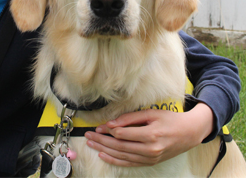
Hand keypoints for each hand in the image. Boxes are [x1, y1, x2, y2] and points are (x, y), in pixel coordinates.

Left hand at [84, 103, 213, 166]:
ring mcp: (150, 158)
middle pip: (119, 146)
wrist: (189, 133)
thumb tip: (112, 124)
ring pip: (122, 156)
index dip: (107, 130)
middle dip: (101, 141)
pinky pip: (129, 163)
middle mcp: (150, 149)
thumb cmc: (169, 120)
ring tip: (91, 144)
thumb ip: (130, 118)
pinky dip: (115, 160)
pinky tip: (104, 155)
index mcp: (150, 135)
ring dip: (104, 150)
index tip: (98, 126)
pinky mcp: (150, 162)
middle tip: (87, 136)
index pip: (122, 134)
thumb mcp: (151, 113)